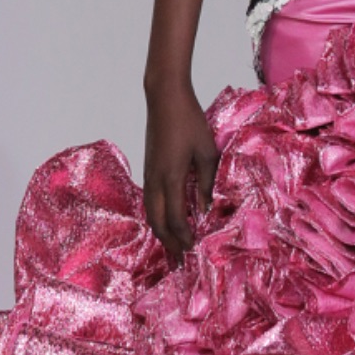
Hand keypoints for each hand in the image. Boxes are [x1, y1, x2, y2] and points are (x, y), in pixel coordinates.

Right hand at [142, 78, 217, 263]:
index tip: (194, 249)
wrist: (164, 98)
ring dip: (161, 231)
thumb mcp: (206, 152)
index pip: (174, 219)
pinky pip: (150, 200)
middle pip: (156, 222)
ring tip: (174, 244)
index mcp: (170, 178)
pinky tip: (168, 218)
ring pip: (150, 212)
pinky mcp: (148, 168)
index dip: (183, 237)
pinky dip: (158, 215)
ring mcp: (149, 174)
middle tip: (180, 257)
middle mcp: (155, 180)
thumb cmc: (189, 121)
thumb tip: (206, 209)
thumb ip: (206, 182)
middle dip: (167, 242)